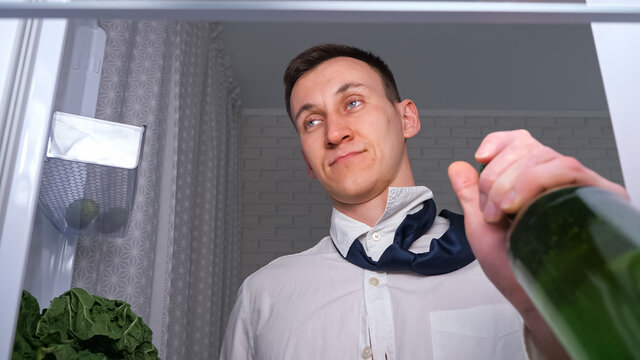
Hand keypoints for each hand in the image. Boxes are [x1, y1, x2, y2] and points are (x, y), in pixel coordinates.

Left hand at [447, 129, 626, 357]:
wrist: (534, 299)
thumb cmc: (514, 268)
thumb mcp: (481, 227)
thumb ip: (470, 195)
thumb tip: (457, 166)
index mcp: (530, 182)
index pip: (520, 142)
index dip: (499, 142)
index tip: (481, 157)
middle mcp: (555, 182)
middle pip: (528, 147)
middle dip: (497, 175)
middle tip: (490, 209)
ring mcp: (576, 189)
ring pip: (547, 157)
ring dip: (513, 181)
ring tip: (503, 213)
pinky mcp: (596, 199)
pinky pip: (570, 171)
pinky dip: (537, 181)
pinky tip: (520, 205)